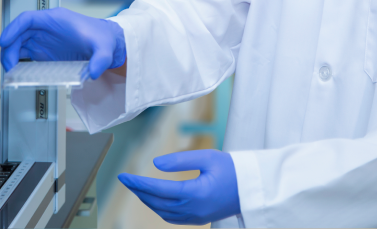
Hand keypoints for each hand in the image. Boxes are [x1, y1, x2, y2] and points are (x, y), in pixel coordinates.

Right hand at [0, 8, 125, 79]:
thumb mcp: (104, 49)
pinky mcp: (44, 51)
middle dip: (9, 48)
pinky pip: (25, 54)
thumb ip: (100, 60)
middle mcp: (46, 28)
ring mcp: (44, 39)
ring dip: (11, 56)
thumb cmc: (101, 38)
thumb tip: (94, 72)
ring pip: (19, 44)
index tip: (4, 41)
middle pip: (19, 34)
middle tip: (8, 65)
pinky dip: (18, 62)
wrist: (105, 43)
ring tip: (10, 71)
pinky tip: (17, 72)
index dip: (13, 29)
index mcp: (55, 19)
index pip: (27, 19)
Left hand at [118, 149, 240, 224]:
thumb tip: (156, 164)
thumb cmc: (232, 169)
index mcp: (196, 194)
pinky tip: (154, 199)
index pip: (159, 189)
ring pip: (162, 212)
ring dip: (147, 200)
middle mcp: (194, 210)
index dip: (139, 183)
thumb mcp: (208, 157)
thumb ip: (181, 159)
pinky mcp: (198, 219)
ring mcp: (196, 217)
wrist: (252, 187)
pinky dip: (159, 208)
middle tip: (126, 179)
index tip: (124, 176)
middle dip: (139, 191)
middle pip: (157, 202)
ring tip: (137, 187)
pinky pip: (172, 217)